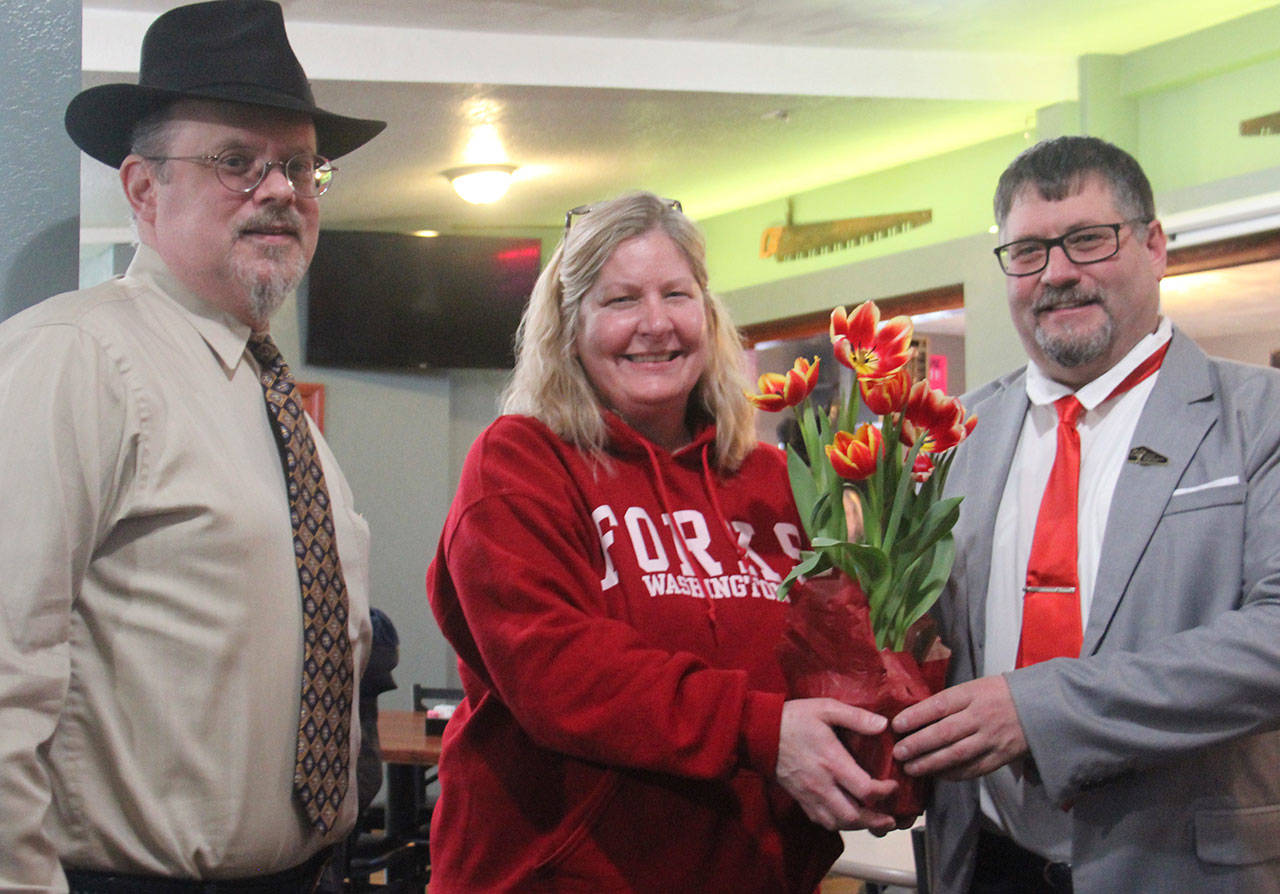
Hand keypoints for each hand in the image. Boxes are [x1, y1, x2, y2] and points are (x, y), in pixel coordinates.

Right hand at [776, 698, 900, 832]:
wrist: (759, 733)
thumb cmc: (794, 719)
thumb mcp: (825, 708)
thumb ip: (855, 716)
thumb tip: (883, 725)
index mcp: (832, 762)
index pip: (865, 789)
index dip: (885, 792)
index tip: (893, 785)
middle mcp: (822, 784)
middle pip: (853, 816)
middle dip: (876, 821)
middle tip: (891, 819)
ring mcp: (810, 795)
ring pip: (838, 823)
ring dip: (859, 826)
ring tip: (874, 823)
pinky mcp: (800, 799)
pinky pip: (822, 821)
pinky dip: (839, 824)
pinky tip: (846, 817)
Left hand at [890, 676, 1027, 779]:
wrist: (1039, 707)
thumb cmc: (998, 694)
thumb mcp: (974, 687)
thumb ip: (949, 702)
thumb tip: (915, 715)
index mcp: (972, 694)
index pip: (939, 705)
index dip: (916, 716)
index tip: (896, 725)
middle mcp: (981, 716)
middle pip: (945, 732)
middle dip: (918, 744)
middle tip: (898, 752)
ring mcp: (991, 738)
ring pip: (957, 754)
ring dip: (930, 763)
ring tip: (910, 768)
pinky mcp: (1000, 757)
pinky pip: (973, 769)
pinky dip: (952, 774)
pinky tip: (936, 775)